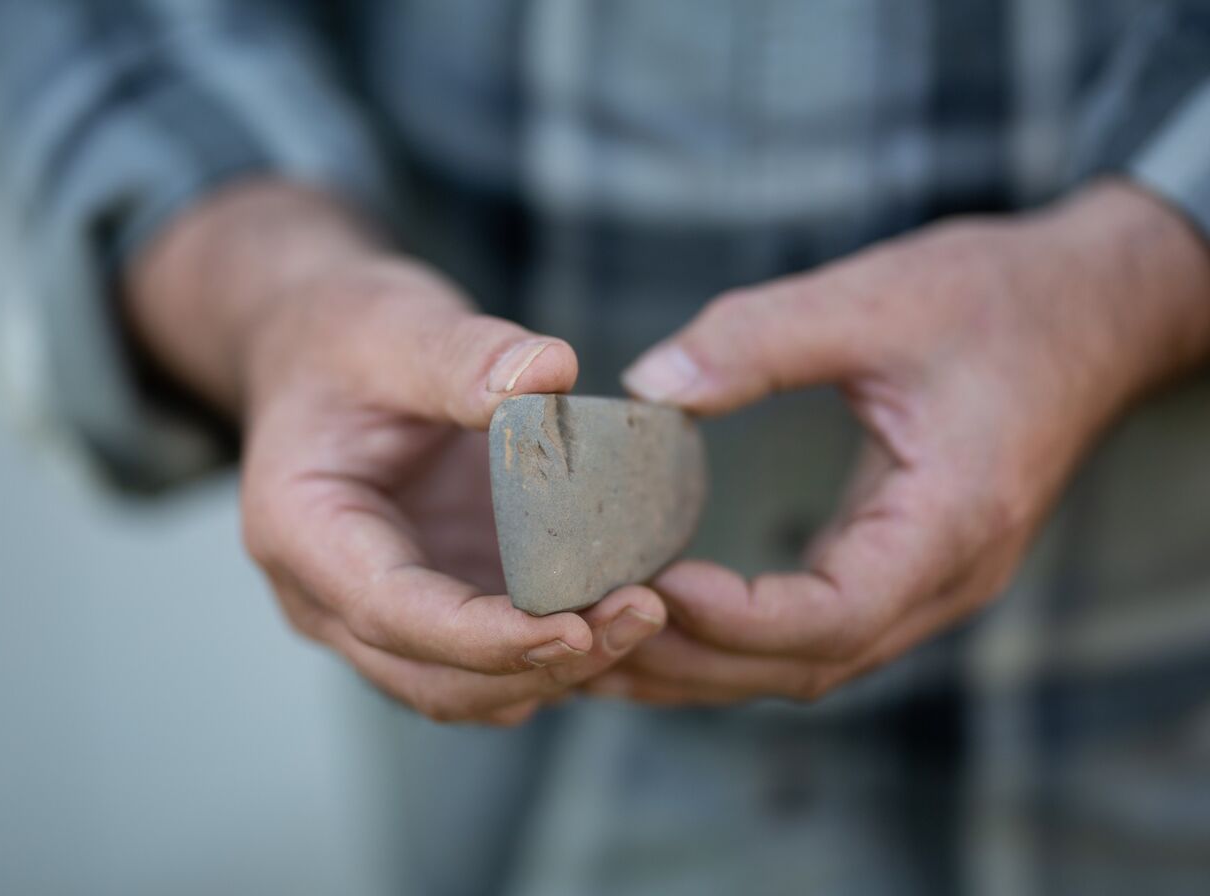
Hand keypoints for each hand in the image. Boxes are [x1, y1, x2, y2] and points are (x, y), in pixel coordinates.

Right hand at [127, 181, 665, 723]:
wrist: (326, 357)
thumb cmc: (346, 341)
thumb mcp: (393, 327)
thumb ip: (463, 355)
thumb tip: (552, 372)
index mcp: (303, 532)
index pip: (391, 612)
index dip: (484, 636)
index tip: (574, 628)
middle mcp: (334, 598)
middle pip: (436, 679)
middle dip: (539, 666)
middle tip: (642, 614)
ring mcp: (391, 616)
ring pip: (475, 691)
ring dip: (562, 673)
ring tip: (652, 616)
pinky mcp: (443, 610)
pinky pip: (505, 662)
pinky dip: (568, 655)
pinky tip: (635, 611)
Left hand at [588, 180, 1209, 705]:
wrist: (1093, 308)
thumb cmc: (998, 299)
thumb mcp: (876, 298)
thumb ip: (759, 338)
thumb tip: (646, 385)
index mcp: (953, 521)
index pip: (838, 615)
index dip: (736, 618)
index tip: (649, 582)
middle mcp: (945, 578)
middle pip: (806, 665)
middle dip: (691, 658)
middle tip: (582, 629)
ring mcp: (926, 583)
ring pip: (804, 665)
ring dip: (700, 665)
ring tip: (593, 643)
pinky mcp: (901, 567)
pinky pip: (810, 633)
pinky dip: (731, 639)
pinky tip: (660, 615)